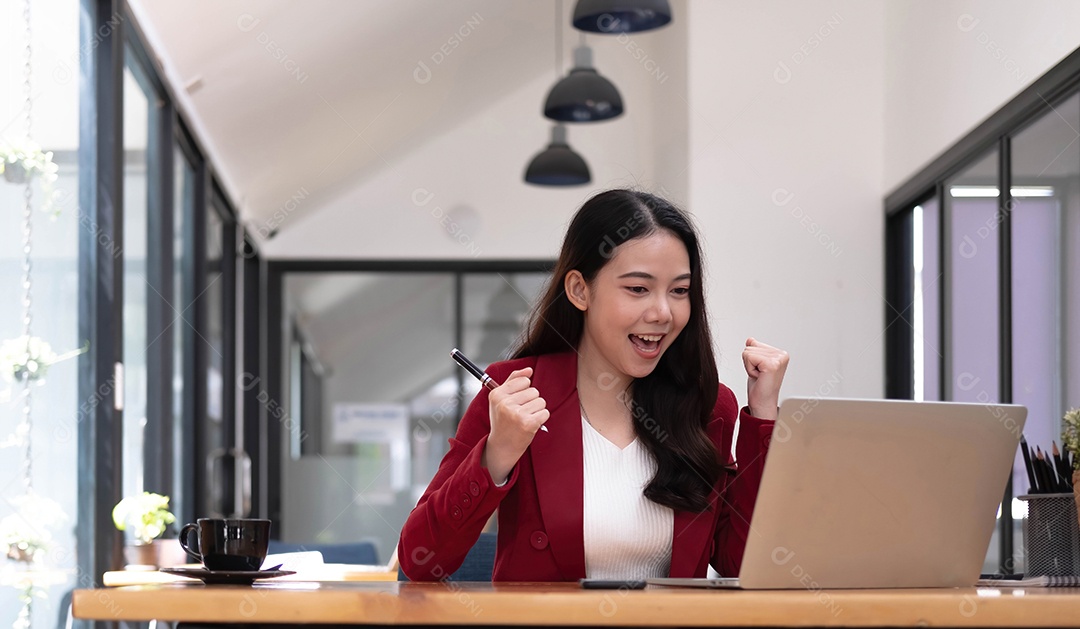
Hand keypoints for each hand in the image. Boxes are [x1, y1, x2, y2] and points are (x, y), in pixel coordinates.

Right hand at [482, 367, 548, 482]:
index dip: (524, 391)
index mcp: (496, 394)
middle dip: (531, 401)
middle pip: (534, 390)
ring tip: (525, 419)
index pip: (524, 381)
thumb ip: (513, 380)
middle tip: (520, 414)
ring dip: (537, 410)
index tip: (516, 402)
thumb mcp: (501, 399)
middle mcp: (504, 403)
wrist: (502, 447)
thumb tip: (529, 370)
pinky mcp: (528, 423)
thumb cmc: (502, 421)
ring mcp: (516, 413)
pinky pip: (545, 412)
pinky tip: (531, 425)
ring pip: (541, 401)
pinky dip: (541, 418)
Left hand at [742, 338, 788, 420]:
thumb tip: (750, 339)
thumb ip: (755, 350)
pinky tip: (759, 377)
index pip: (754, 344)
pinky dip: (749, 369)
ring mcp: (778, 359)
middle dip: (750, 363)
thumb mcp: (756, 364)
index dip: (752, 359)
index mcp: (780, 353)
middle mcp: (782, 355)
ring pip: (748, 351)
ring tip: (760, 376)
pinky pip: (748, 357)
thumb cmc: (760, 386)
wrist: (763, 404)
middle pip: (750, 346)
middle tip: (759, 375)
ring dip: (749, 366)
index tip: (760, 371)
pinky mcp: (771, 364)